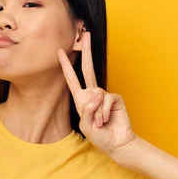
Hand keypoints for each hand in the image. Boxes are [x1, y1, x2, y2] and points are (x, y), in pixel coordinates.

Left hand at [58, 32, 136, 156]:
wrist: (117, 144)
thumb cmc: (100, 137)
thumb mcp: (86, 125)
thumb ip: (86, 109)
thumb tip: (95, 94)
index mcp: (82, 99)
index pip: (72, 79)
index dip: (66, 65)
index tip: (60, 51)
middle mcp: (92, 94)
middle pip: (88, 68)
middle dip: (86, 51)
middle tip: (86, 34)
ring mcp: (104, 95)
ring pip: (96, 93)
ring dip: (96, 112)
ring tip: (99, 123)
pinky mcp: (116, 98)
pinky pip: (107, 99)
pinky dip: (105, 111)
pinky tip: (107, 119)